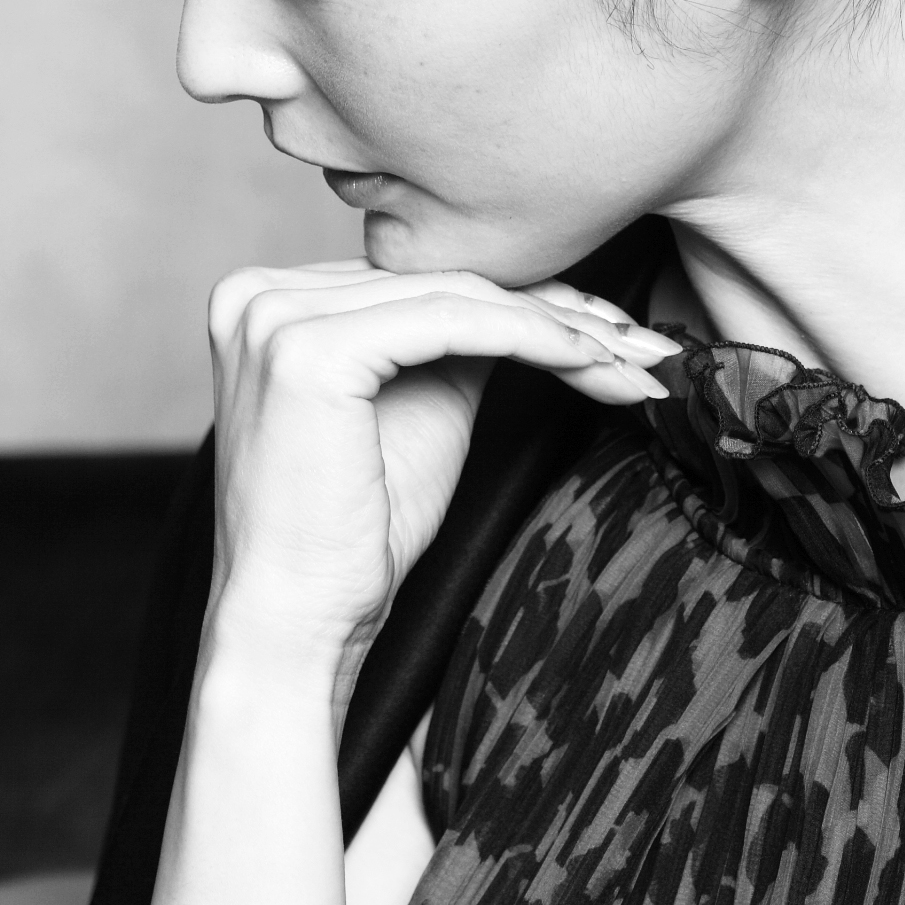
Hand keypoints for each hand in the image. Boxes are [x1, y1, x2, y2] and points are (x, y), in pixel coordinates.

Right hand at [202, 260, 676, 689]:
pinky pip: (454, 322)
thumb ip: (455, 343)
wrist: (297, 622)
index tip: (613, 336)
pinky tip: (592, 363)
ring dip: (565, 330)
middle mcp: (257, 295)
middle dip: (560, 316)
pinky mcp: (309, 349)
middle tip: (647, 349)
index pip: (422, 282)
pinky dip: (536, 338)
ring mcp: (274, 316)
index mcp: (267, 302)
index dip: (527, 304)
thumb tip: (538, 298)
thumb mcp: (420, 409)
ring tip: (635, 365)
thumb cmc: (355, 537)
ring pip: (458, 299)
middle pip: (444, 285)